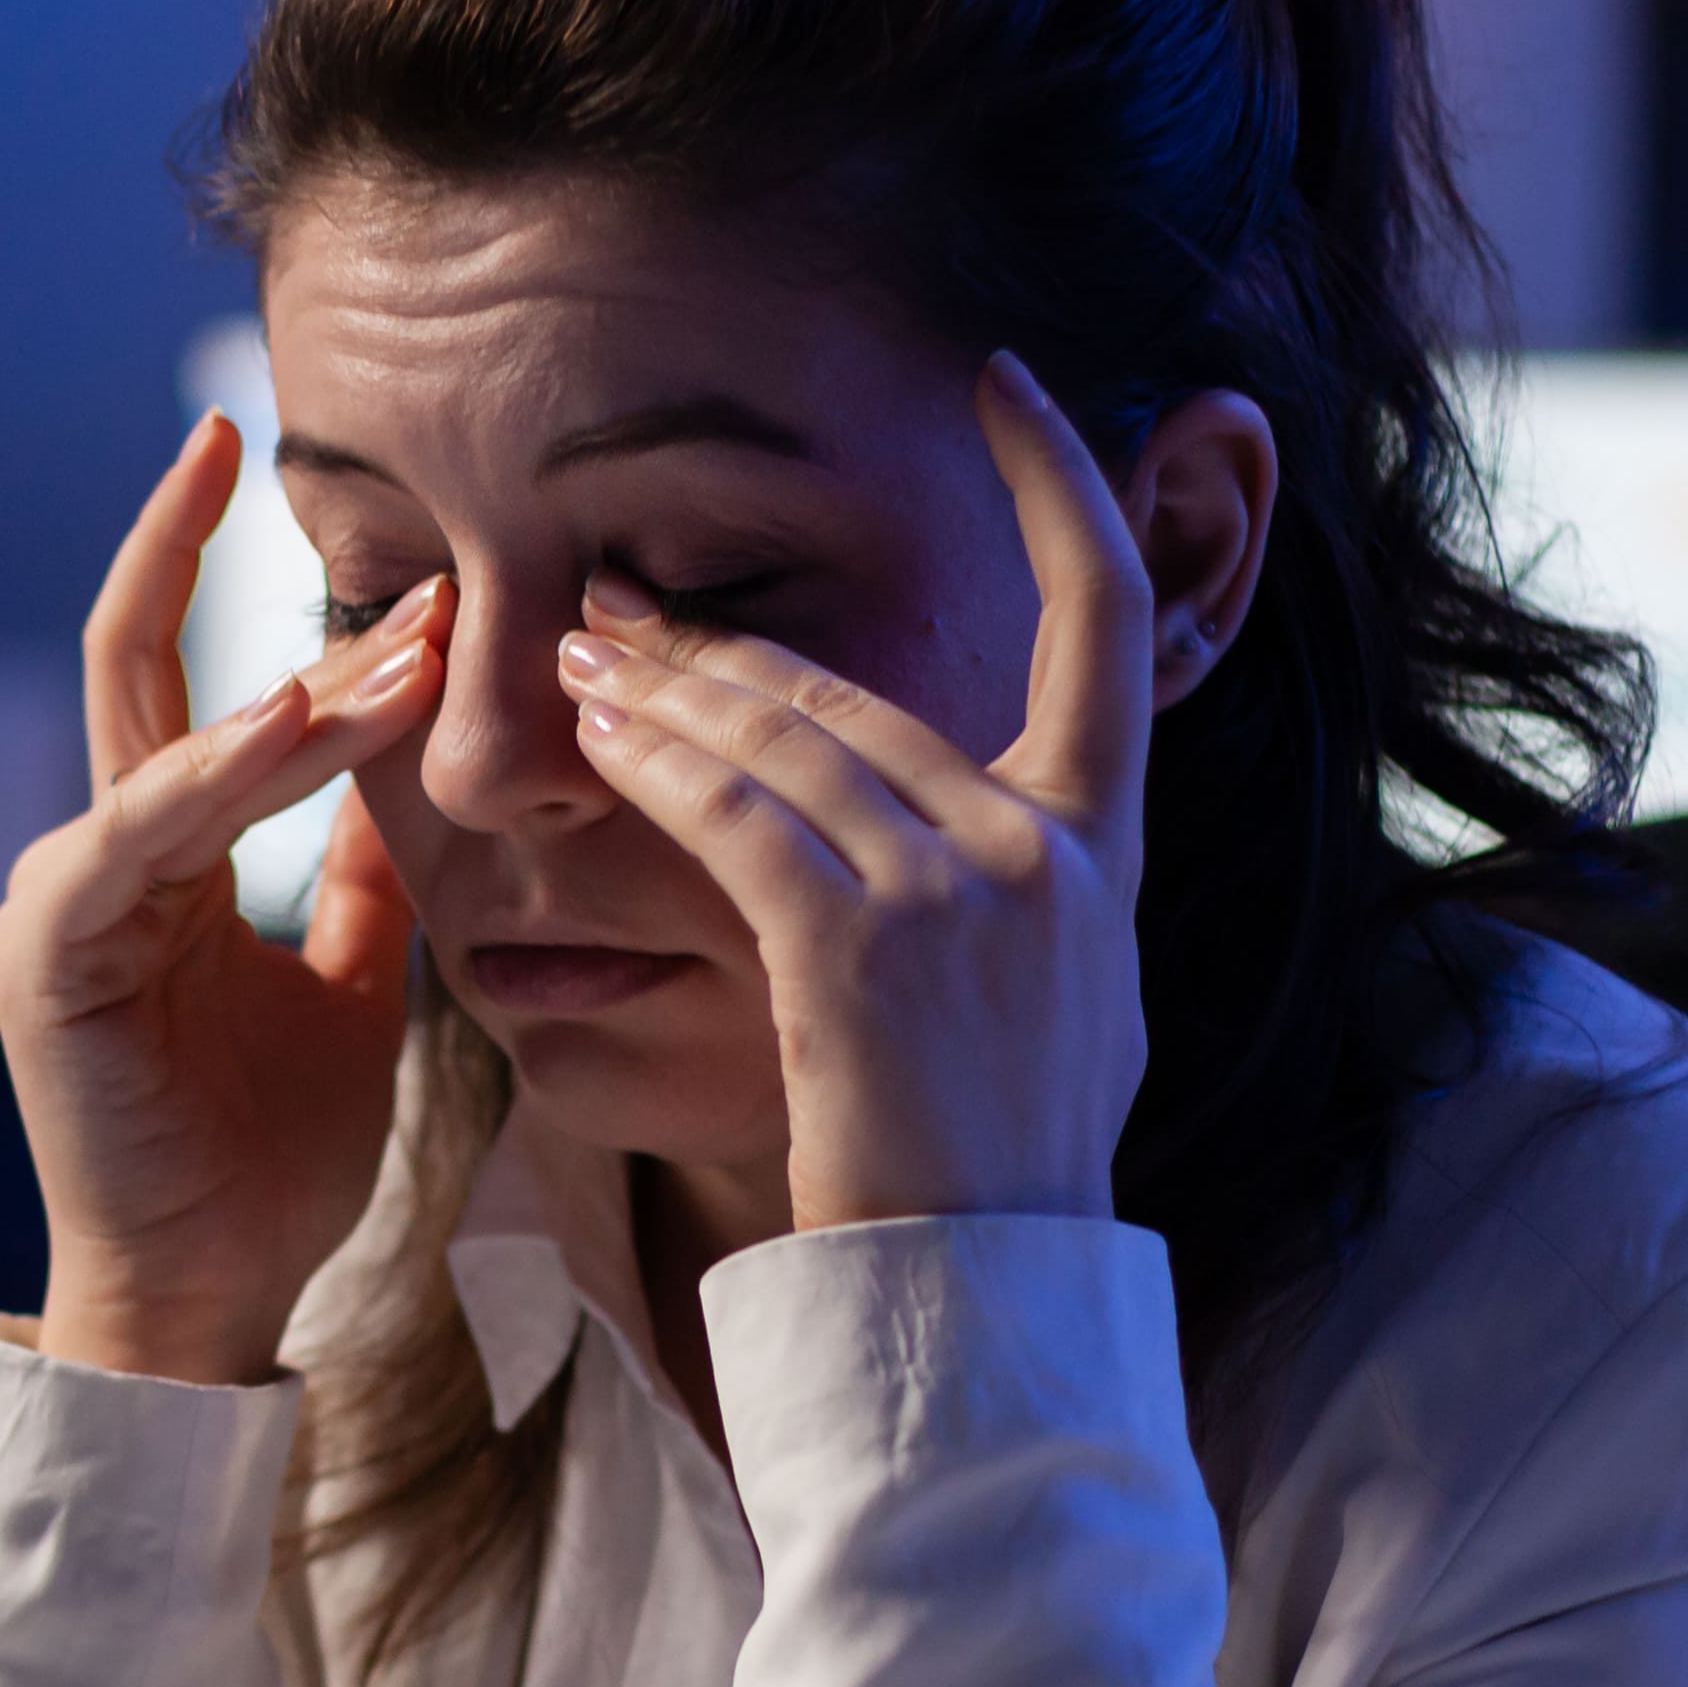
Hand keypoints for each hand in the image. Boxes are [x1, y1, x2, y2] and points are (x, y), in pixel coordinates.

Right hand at [0, 411, 450, 1384]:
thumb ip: (360, 877)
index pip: (198, 686)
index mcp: (158, 858)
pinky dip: (214, 774)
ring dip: (285, 686)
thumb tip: (406, 772)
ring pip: (165, 744)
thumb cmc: (265, 1159)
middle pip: (134, 661)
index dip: (270, 601)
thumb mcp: (349, 983)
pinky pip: (138, 837)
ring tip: (392, 629)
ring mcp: (61, 900)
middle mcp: (96, 858)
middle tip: (245, 428)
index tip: (379, 532)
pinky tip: (291, 721)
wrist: (207, 1293)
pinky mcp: (49, 956)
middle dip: (178, 538)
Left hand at [554, 354, 1163, 1230]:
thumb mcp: (1066, 1013)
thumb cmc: (1003, 1179)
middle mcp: (1047, 850)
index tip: (1019, 385)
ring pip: (788, 742)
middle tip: (615, 598)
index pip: (1114, 620)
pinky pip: (741, 818)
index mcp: (1107, 853)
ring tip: (573, 653)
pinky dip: (660, 766)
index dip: (1070, 485)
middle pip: (867, 691)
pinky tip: (593, 737)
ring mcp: (964, 894)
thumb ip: (1036, 899)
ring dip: (663, 692)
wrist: (990, 1302)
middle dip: (724, 640)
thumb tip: (1003, 839)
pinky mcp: (866, 949)